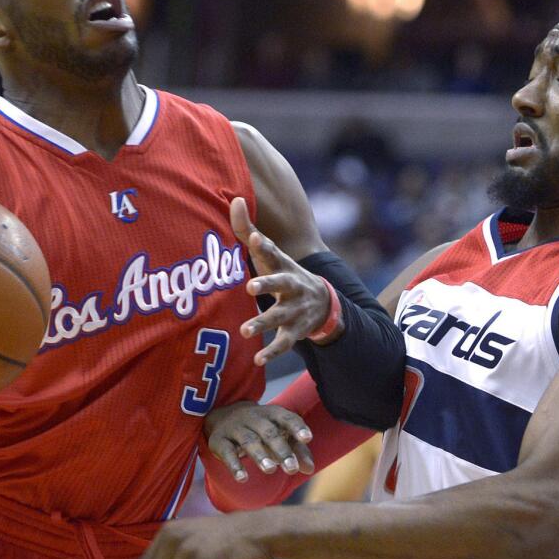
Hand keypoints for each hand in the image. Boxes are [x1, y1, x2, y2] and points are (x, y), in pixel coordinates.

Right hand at [206, 401, 313, 480]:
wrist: (223, 416)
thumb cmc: (261, 429)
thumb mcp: (280, 434)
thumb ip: (297, 450)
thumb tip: (309, 469)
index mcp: (273, 414)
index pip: (287, 418)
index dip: (297, 427)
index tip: (307, 438)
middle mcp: (254, 418)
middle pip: (269, 432)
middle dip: (281, 450)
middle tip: (291, 469)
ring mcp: (235, 428)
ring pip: (249, 441)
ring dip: (260, 455)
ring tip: (270, 470)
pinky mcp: (219, 440)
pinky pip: (227, 452)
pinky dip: (234, 465)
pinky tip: (243, 479)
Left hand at [230, 197, 337, 364]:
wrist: (322, 302)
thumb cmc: (283, 273)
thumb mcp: (270, 253)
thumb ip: (247, 229)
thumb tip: (236, 198)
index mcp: (282, 265)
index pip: (273, 252)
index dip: (263, 246)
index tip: (252, 239)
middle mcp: (291, 286)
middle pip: (281, 283)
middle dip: (268, 285)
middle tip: (251, 287)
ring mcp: (295, 309)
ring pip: (280, 316)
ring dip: (263, 322)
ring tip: (245, 330)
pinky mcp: (295, 331)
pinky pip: (284, 343)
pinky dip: (272, 352)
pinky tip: (257, 359)